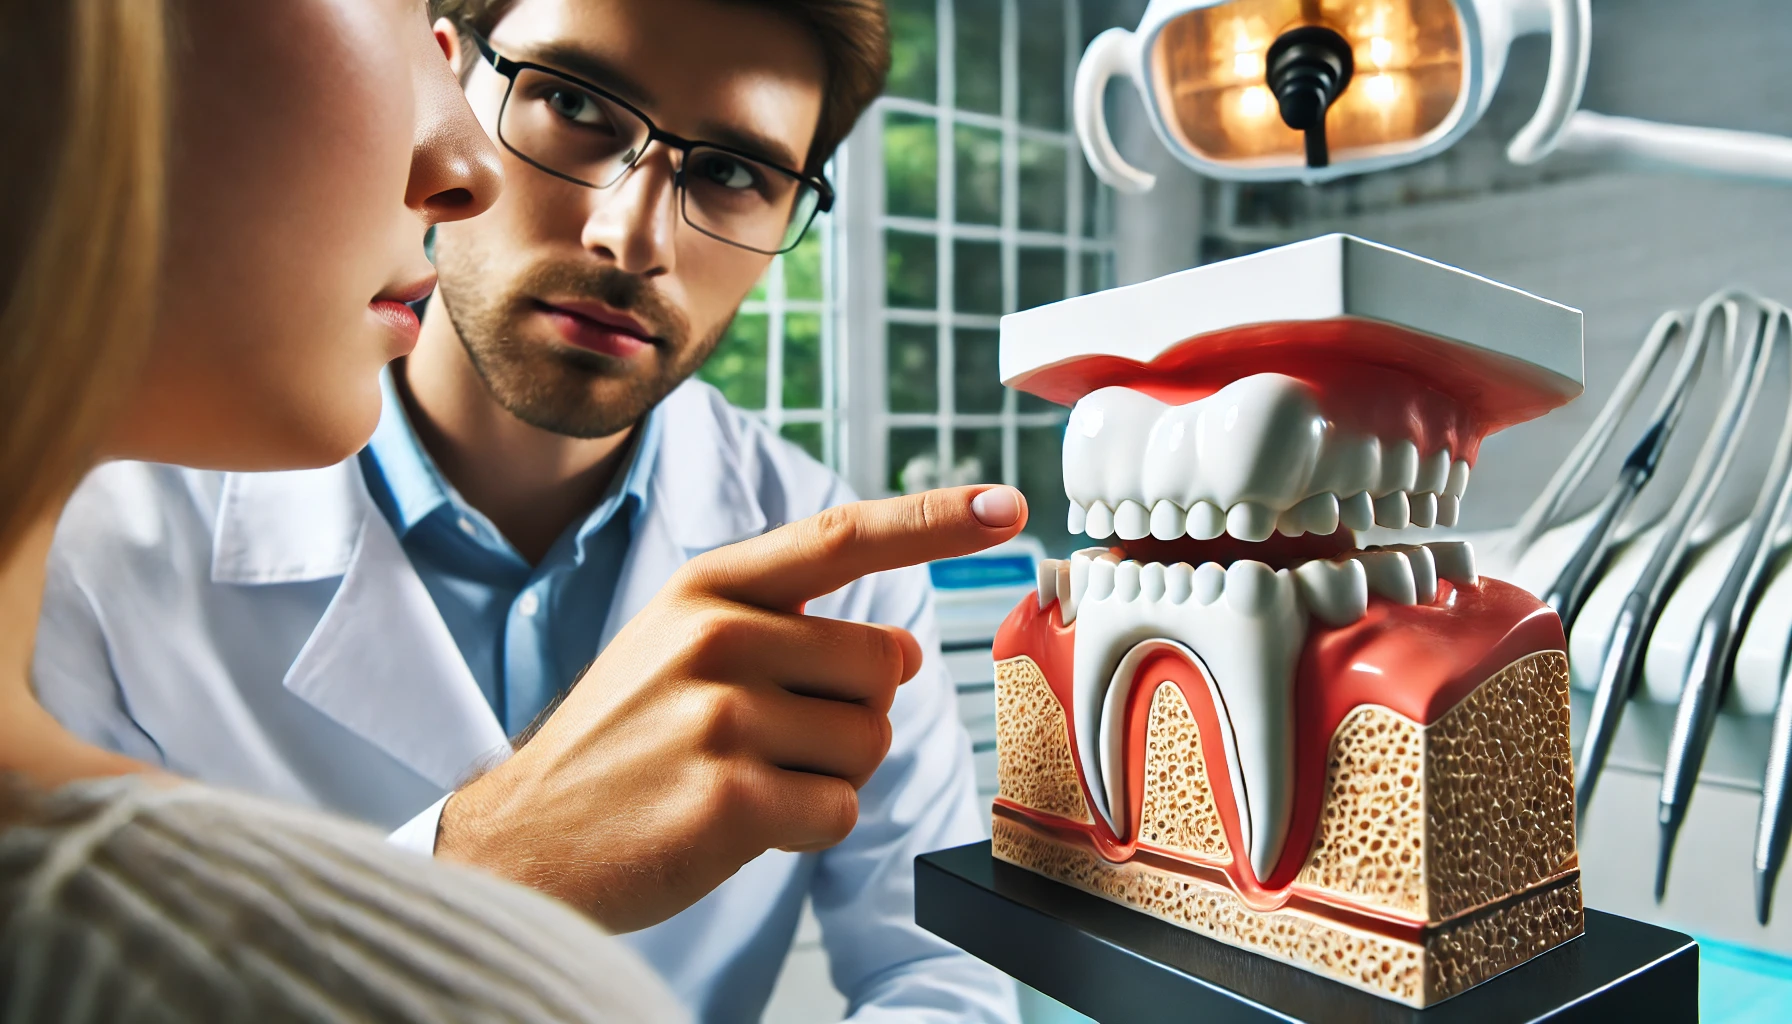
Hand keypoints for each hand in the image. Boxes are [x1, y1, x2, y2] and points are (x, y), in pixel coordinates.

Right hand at [435, 485, 1026, 930]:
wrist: (525, 839)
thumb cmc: (623, 744)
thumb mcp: (678, 647)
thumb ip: (783, 628)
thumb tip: (901, 650)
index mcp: (708, 590)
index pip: (841, 538)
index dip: (932, 521)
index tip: (1005, 505)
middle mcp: (717, 637)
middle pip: (883, 665)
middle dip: (852, 711)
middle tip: (768, 739)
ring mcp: (722, 716)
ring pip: (870, 741)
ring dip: (827, 774)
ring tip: (743, 778)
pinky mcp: (732, 799)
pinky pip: (840, 810)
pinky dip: (808, 827)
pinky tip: (737, 822)